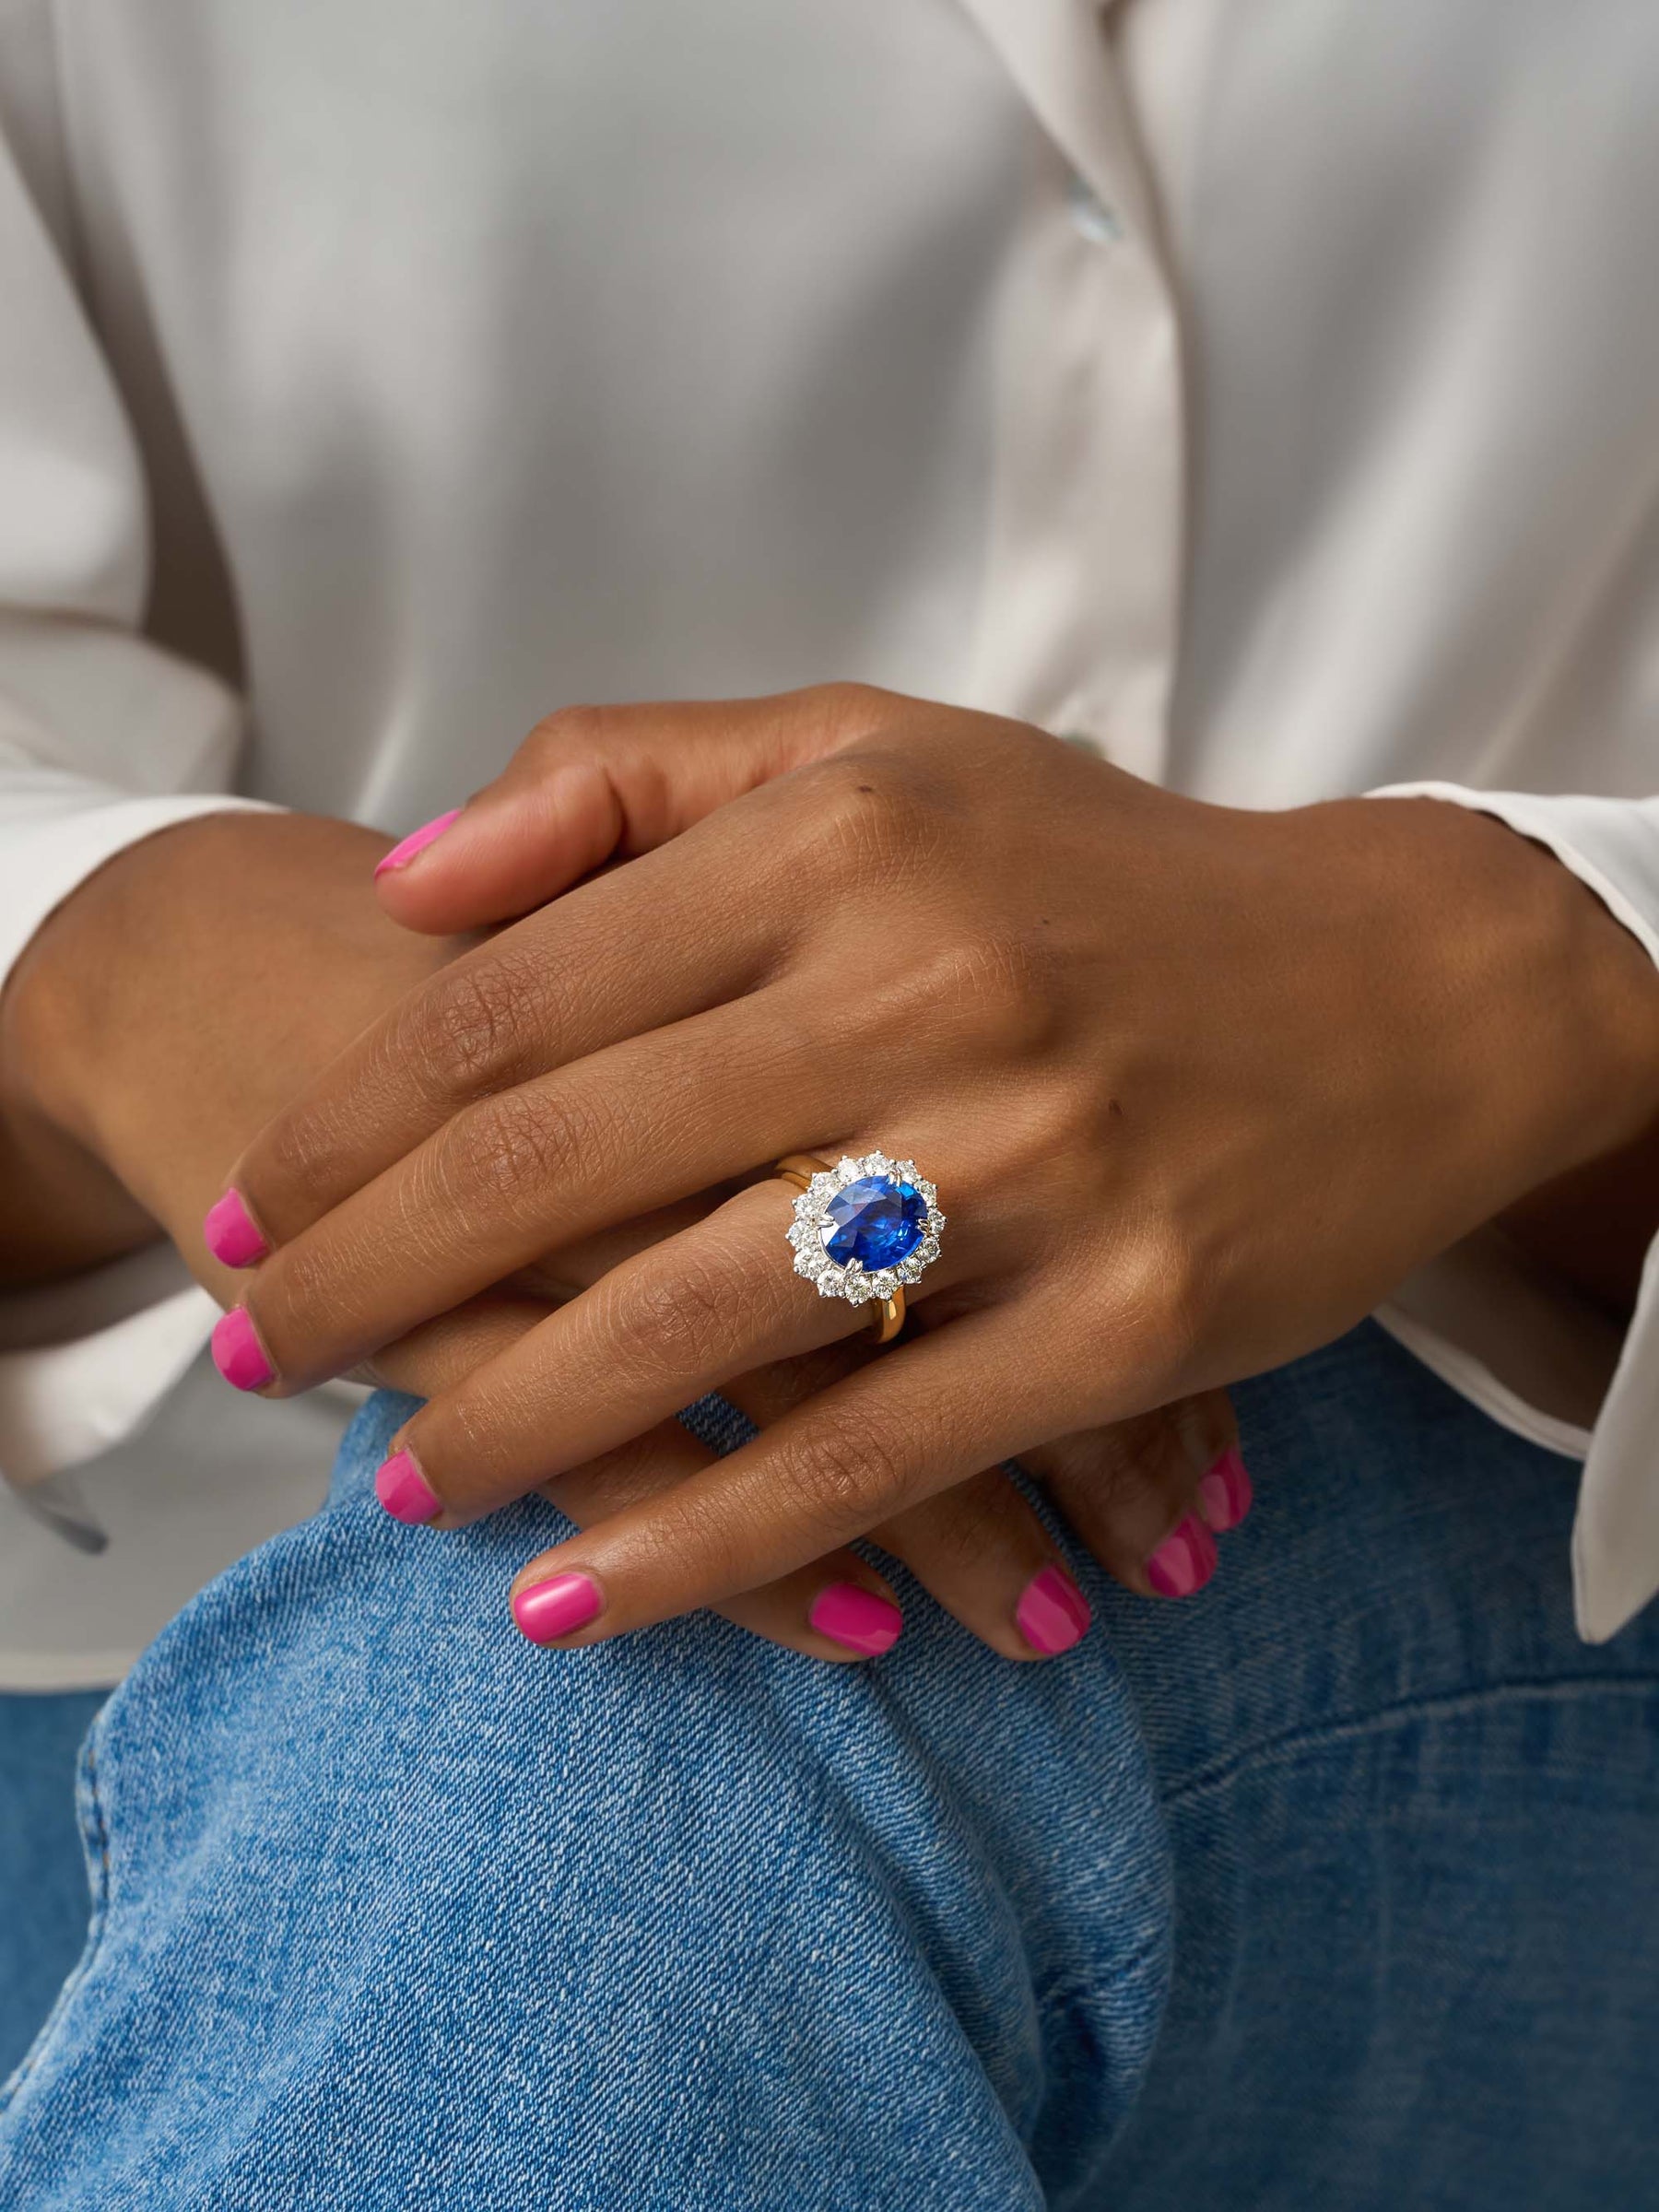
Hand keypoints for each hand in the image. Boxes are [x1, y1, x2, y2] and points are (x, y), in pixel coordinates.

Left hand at [3, 808, 1235, 1661]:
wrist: (1401, 984)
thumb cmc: (1102, 876)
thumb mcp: (880, 753)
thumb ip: (630, 781)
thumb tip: (414, 886)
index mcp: (844, 834)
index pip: (517, 997)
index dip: (351, 1120)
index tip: (259, 1207)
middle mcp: (927, 986)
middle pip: (561, 1162)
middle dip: (369, 1280)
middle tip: (263, 1355)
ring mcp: (1032, 1165)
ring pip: (692, 1324)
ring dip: (505, 1427)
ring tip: (397, 1488)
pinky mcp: (1124, 1322)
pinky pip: (863, 1459)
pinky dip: (700, 1545)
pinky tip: (572, 1600)